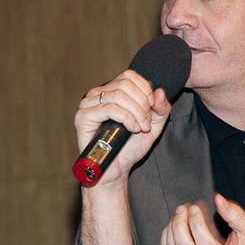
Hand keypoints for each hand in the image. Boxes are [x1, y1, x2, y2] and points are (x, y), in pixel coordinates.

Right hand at [74, 69, 171, 186]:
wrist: (116, 169)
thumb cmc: (130, 148)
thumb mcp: (153, 126)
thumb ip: (161, 109)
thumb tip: (159, 92)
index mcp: (111, 91)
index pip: (129, 76)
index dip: (145, 89)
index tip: (152, 108)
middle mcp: (98, 94)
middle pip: (125, 84)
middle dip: (142, 103)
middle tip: (147, 122)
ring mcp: (88, 104)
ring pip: (118, 95)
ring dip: (136, 112)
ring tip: (141, 128)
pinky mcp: (83, 116)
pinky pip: (108, 108)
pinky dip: (126, 117)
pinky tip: (132, 129)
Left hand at [159, 193, 244, 244]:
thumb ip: (236, 214)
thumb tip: (218, 200)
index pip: (205, 244)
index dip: (196, 223)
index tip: (196, 208)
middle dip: (179, 223)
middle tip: (183, 209)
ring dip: (171, 230)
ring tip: (179, 216)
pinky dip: (166, 241)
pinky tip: (173, 229)